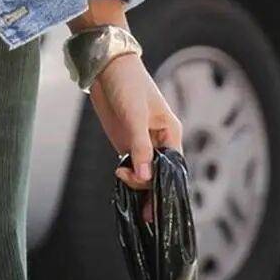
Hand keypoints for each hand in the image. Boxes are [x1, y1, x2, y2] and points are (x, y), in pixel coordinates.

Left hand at [87, 52, 182, 224]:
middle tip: (144, 212)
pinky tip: (121, 181)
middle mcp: (159, 141)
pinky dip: (128, 177)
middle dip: (153, 192)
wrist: (105, 67)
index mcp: (171, 133)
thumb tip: (144, 178)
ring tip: (122, 180)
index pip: (174, 168)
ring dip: (138, 185)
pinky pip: (131, 166)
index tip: (160, 206)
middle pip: (161, 175)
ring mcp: (141, 143)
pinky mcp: (125, 142)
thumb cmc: (127, 84)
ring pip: (145, 173)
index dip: (167, 187)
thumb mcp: (135, 115)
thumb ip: (140, 147)